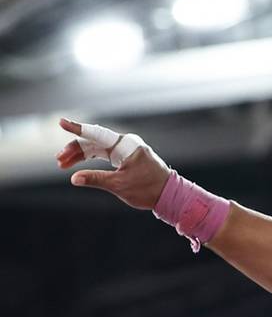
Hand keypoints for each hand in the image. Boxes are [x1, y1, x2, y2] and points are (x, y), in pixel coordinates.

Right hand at [55, 118, 171, 209]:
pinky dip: (90, 159)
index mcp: (126, 146)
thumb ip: (96, 179)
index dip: (78, 128)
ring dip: (80, 154)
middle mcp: (126, 144)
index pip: (97, 134)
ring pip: (97, 147)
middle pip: (94, 141)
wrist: (168, 194)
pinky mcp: (125, 157)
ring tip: (62, 164)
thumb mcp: (120, 185)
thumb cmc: (148, 188)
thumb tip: (74, 178)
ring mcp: (125, 149)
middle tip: (59, 160)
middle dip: (75, 148)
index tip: (61, 122)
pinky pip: (103, 153)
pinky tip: (76, 164)